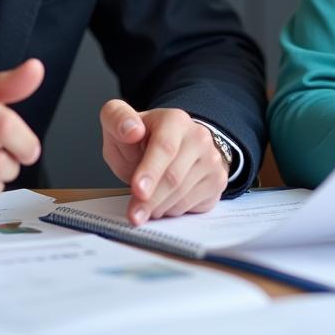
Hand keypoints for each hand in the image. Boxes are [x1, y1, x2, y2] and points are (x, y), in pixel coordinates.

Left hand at [99, 100, 229, 224]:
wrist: (168, 149)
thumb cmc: (141, 140)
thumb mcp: (118, 125)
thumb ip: (117, 120)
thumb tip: (132, 130)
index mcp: (174, 119)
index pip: (165, 147)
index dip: (150, 171)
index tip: (138, 190)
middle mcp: (198, 136)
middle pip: (174, 177)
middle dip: (150, 200)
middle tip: (134, 215)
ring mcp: (212, 158)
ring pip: (183, 194)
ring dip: (159, 207)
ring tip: (145, 204)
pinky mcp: (218, 179)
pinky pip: (193, 204)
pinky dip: (172, 210)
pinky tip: (163, 202)